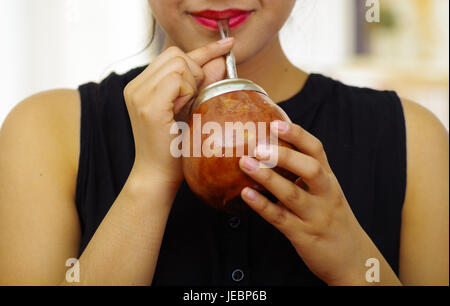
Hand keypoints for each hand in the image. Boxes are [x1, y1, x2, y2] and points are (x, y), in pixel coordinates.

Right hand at [124, 38, 234, 186]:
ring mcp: (138, 94)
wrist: (159, 176)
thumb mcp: (191, 110)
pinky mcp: (147, 106)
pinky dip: (188, 92)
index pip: (173, 55)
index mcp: (142, 86)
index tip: (227, 44)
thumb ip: (203, 84)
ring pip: (178, 64)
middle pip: (175, 54)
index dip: (203, 50)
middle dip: (194, 73)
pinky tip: (182, 111)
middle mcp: (135, 86)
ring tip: (185, 109)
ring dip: (191, 85)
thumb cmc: (175, 148)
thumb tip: (220, 61)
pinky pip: (178, 79)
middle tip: (192, 100)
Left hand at [239, 120, 384, 284]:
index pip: (317, 151)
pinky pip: (280, 218)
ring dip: (267, 178)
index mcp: (329, 180)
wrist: (353, 258)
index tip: (276, 123)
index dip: (297, 135)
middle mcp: (326, 195)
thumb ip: (305, 175)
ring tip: (244, 163)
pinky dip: (262, 205)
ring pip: (292, 195)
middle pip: (310, 169)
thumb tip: (272, 152)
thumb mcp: (326, 193)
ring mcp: (316, 216)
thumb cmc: (332, 219)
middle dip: (285, 155)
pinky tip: (246, 194)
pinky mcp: (303, 235)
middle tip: (258, 145)